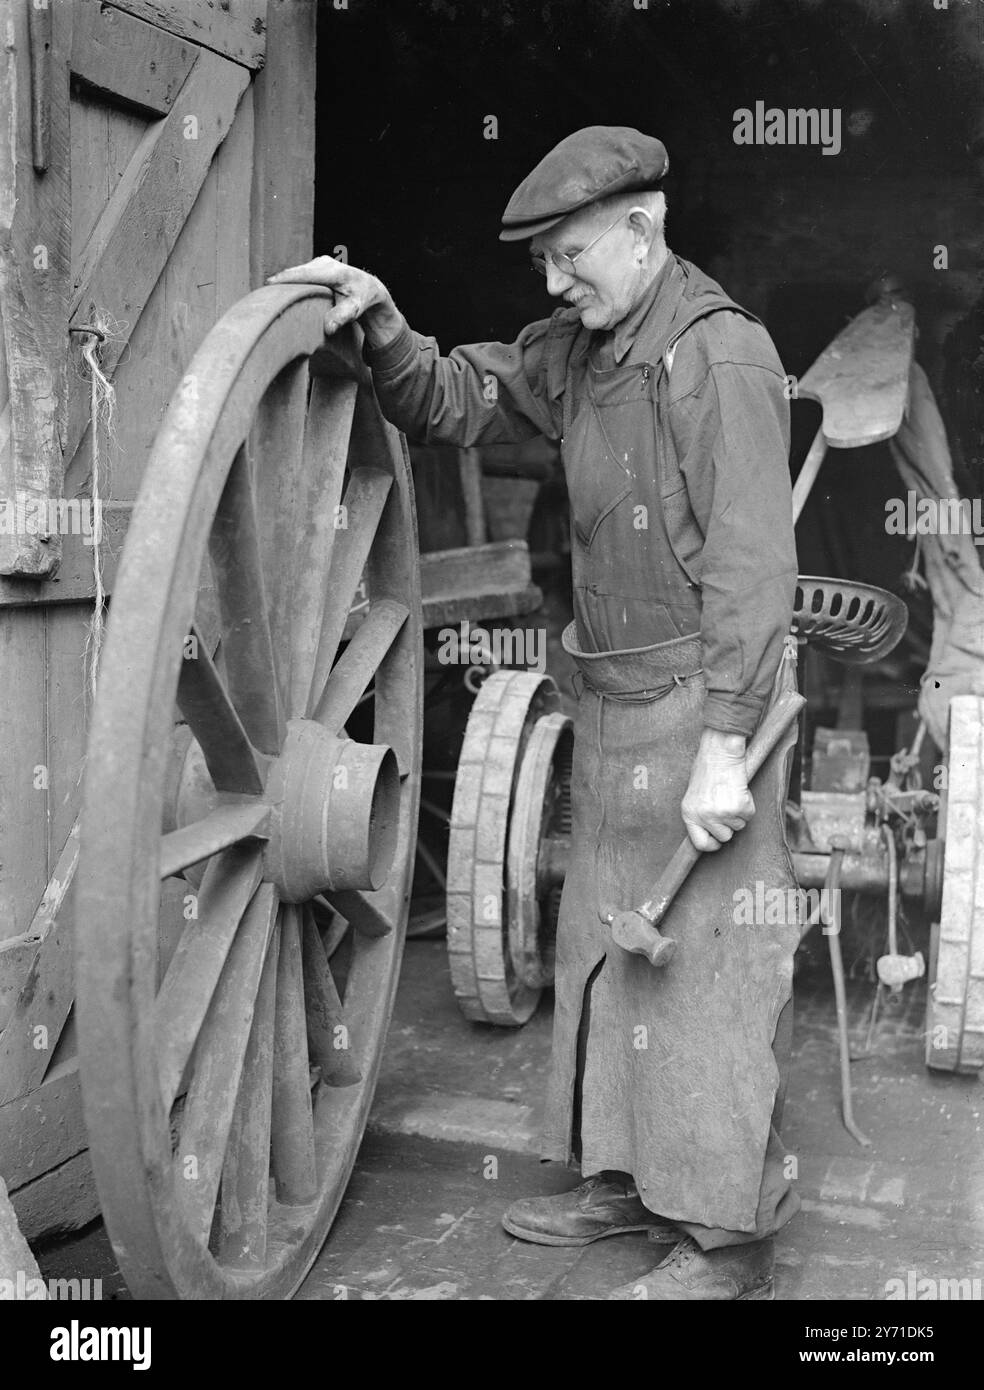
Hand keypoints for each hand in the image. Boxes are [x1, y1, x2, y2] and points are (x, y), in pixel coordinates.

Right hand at [267, 256, 399, 341]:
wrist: (368, 288)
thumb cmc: (361, 300)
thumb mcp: (355, 310)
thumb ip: (342, 317)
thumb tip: (328, 328)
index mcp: (334, 272)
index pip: (306, 274)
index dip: (287, 278)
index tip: (270, 284)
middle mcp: (325, 263)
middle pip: (297, 272)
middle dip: (280, 281)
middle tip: (260, 294)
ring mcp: (319, 263)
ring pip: (297, 273)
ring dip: (283, 282)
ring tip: (265, 294)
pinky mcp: (315, 266)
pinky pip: (299, 274)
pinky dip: (289, 282)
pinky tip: (278, 292)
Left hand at [680, 728, 753, 852]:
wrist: (720, 751)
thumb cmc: (707, 768)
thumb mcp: (694, 794)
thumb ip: (699, 814)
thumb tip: (709, 831)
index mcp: (689, 814)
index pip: (700, 843)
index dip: (712, 844)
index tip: (717, 839)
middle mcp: (704, 816)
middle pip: (724, 837)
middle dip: (728, 824)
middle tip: (726, 805)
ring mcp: (722, 813)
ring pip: (739, 826)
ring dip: (738, 813)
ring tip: (731, 794)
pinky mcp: (739, 807)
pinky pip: (749, 815)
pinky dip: (748, 805)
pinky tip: (739, 790)